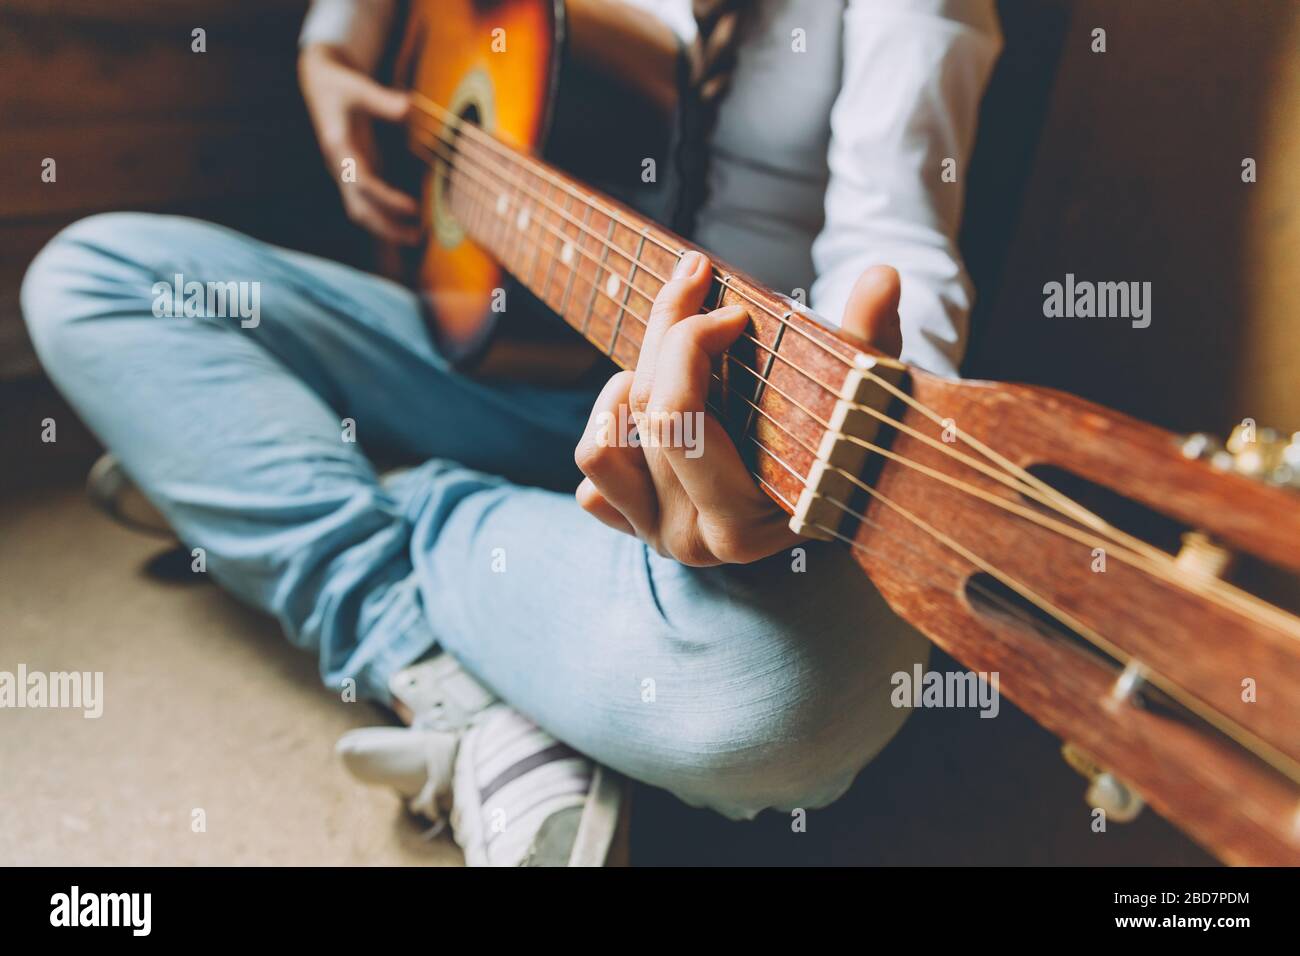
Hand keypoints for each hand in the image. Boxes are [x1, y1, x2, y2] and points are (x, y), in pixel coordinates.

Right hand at [299, 44, 420, 243]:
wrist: (320, 84)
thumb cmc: (341, 84)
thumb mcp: (359, 86)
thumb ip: (382, 100)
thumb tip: (409, 107)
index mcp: (338, 148)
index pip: (362, 183)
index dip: (387, 199)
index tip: (413, 208)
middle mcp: (340, 167)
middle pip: (360, 208)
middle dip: (387, 227)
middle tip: (418, 237)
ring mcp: (346, 174)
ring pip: (362, 211)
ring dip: (387, 228)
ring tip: (417, 237)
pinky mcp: (356, 174)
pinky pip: (369, 203)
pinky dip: (387, 216)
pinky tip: (410, 223)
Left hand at [574, 252, 903, 565]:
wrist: (834, 488)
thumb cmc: (850, 437)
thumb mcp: (864, 393)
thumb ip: (870, 339)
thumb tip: (883, 277)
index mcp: (742, 521)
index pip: (679, 418)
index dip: (692, 340)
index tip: (732, 308)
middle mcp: (693, 540)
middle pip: (645, 414)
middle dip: (667, 334)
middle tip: (696, 286)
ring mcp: (657, 538)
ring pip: (597, 448)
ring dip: (624, 392)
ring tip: (670, 366)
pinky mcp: (633, 528)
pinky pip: (590, 483)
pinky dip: (611, 437)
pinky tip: (653, 413)